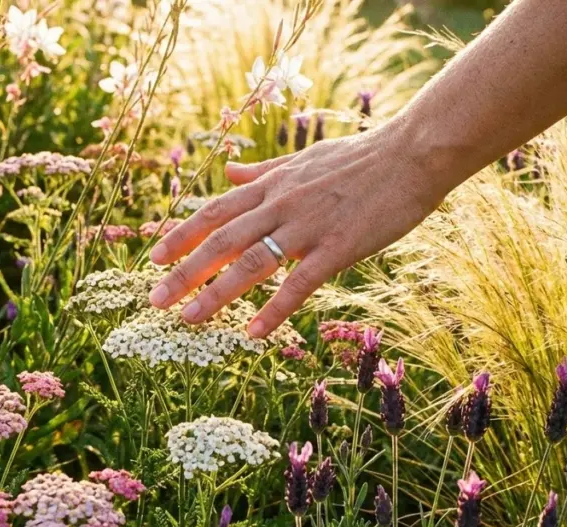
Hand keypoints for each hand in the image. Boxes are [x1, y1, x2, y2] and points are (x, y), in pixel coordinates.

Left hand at [147, 118, 447, 336]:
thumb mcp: (304, 157)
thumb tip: (229, 172)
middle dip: (184, 270)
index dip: (182, 234)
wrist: (412, 153)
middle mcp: (281, 204)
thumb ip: (265, 169)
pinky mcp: (338, 246)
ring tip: (188, 319)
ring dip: (216, 293)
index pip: (216, 211)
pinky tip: (254, 334)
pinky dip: (274, 309)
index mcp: (273, 184)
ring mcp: (308, 225)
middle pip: (221, 240)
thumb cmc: (362, 156)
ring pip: (251, 262)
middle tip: (154, 299)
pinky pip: (299, 283)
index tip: (154, 256)